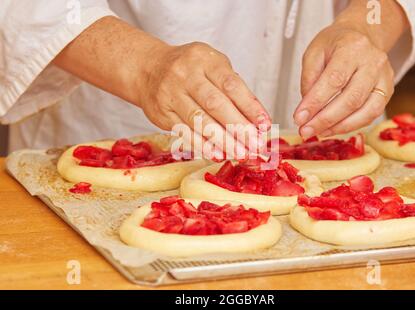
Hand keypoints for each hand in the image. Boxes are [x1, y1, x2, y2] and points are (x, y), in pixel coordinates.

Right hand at [137, 42, 270, 155]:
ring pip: (199, 120)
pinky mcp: (162, 113)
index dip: (250, 106)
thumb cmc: (190, 70)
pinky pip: (184, 132)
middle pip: (215, 104)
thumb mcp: (213, 66)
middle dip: (238, 127)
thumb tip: (256, 121)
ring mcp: (171, 94)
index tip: (265, 125)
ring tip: (240, 153)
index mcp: (205, 60)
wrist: (148, 69)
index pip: (232, 85)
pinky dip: (202, 145)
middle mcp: (186, 75)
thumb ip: (234, 89)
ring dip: (222, 140)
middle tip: (255, 145)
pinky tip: (217, 153)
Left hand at [294, 23, 394, 138]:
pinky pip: (372, 114)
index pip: (334, 80)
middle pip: (351, 99)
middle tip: (305, 131)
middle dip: (325, 120)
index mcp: (352, 48)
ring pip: (366, 111)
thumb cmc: (335, 44)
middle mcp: (373, 62)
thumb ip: (309, 79)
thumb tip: (307, 110)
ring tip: (318, 133)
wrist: (361, 35)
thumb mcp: (314, 52)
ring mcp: (384, 78)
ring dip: (339, 127)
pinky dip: (351, 125)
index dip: (315, 102)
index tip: (299, 118)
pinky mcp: (388, 91)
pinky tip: (332, 129)